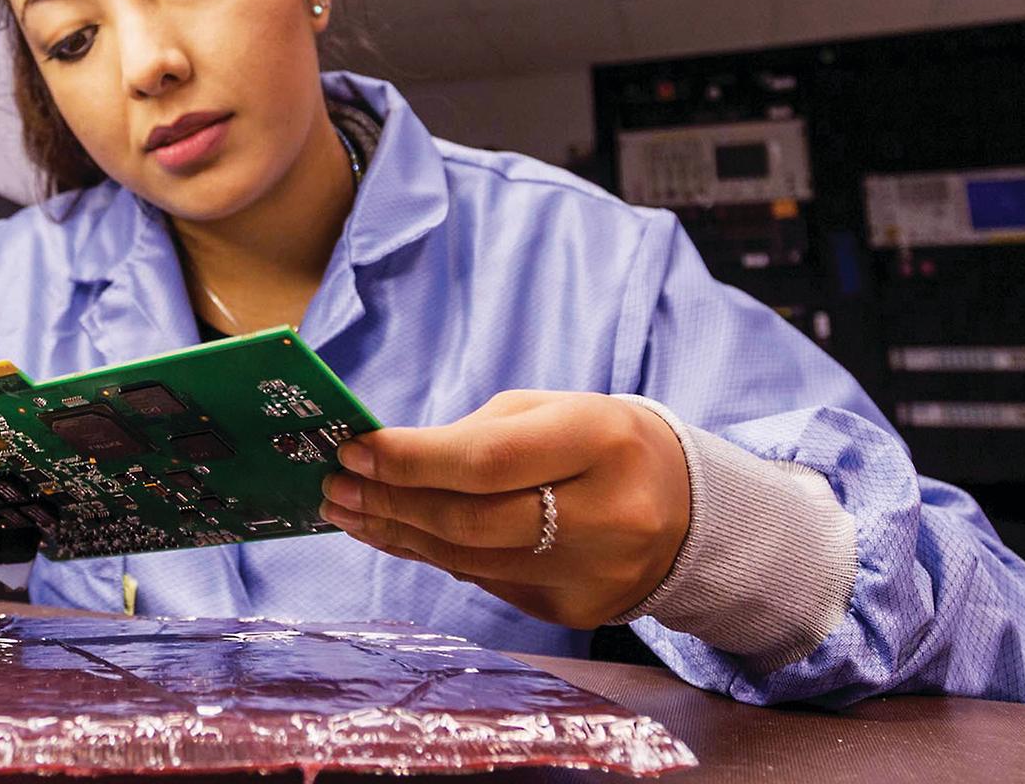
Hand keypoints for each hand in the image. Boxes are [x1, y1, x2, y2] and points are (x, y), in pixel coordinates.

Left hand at [318, 390, 689, 628]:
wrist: (688, 508)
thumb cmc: (599, 442)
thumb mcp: (551, 412)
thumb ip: (475, 436)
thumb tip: (383, 464)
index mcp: (599, 440)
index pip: (486, 461)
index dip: (411, 460)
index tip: (353, 450)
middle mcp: (605, 514)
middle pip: (471, 522)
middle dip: (391, 503)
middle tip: (336, 487)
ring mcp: (594, 574)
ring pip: (469, 562)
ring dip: (397, 535)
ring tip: (349, 512)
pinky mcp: (578, 611)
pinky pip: (486, 583)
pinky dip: (433, 557)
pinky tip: (396, 536)